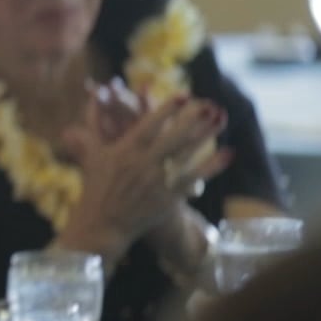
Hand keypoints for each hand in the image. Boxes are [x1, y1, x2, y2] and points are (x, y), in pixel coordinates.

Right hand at [59, 91, 231, 256]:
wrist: (101, 225)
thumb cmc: (95, 186)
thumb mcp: (92, 153)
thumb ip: (94, 123)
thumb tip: (92, 95)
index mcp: (124, 151)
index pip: (149, 125)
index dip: (167, 110)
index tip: (184, 95)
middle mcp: (143, 164)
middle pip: (174, 137)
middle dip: (193, 120)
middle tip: (210, 105)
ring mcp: (157, 182)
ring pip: (187, 154)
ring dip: (206, 135)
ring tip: (222, 119)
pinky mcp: (168, 198)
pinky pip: (194, 178)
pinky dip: (212, 166)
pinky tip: (228, 151)